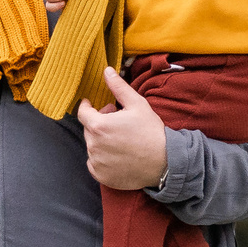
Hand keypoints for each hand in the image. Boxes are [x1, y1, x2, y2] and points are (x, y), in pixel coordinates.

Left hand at [78, 70, 170, 190]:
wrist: (165, 162)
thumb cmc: (151, 131)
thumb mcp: (137, 104)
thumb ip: (118, 87)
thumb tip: (106, 71)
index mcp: (99, 126)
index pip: (82, 113)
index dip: (87, 107)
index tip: (91, 104)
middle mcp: (93, 145)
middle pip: (88, 129)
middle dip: (98, 122)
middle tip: (116, 121)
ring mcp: (97, 162)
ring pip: (92, 146)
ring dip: (100, 140)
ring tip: (119, 138)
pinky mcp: (101, 176)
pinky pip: (94, 163)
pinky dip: (101, 158)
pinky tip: (117, 154)